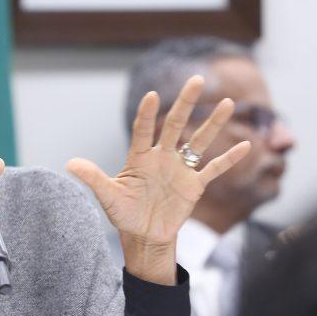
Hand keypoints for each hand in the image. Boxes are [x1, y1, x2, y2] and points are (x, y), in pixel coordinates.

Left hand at [66, 76, 250, 283]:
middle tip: (197, 79)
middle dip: (186, 103)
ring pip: (199, 141)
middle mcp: (162, 157)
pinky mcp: (194, 186)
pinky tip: (247, 145)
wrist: (143, 236)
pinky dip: (229, 159)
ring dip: (213, 123)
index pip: (144, 130)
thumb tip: (70, 163)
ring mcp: (180, 170)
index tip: (152, 95)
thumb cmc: (124, 213)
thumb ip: (93, 178)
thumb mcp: (107, 196)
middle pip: (175, 125)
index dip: (147, 114)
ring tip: (229, 102)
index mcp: (139, 157)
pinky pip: (214, 169)